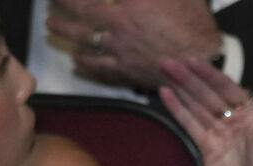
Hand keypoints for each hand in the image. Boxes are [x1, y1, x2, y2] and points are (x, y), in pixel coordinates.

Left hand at [49, 0, 219, 92]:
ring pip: (84, 44)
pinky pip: (100, 70)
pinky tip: (76, 61)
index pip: (88, 0)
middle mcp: (118, 30)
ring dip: (66, 35)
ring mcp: (121, 53)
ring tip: (53, 29)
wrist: (203, 63)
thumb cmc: (192, 23)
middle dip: (61, 12)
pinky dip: (85, 64)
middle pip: (80, 20)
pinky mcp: (128, 72)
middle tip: (49, 8)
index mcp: (127, 7)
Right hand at [159, 59, 252, 165]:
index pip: (226, 87)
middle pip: (207, 94)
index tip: (190, 59)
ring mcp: (219, 133)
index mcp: (252, 113)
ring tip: (162, 71)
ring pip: (196, 106)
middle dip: (188, 78)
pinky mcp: (207, 148)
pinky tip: (166, 94)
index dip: (208, 73)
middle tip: (167, 62)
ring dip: (180, 89)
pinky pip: (190, 124)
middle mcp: (234, 120)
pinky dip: (178, 110)